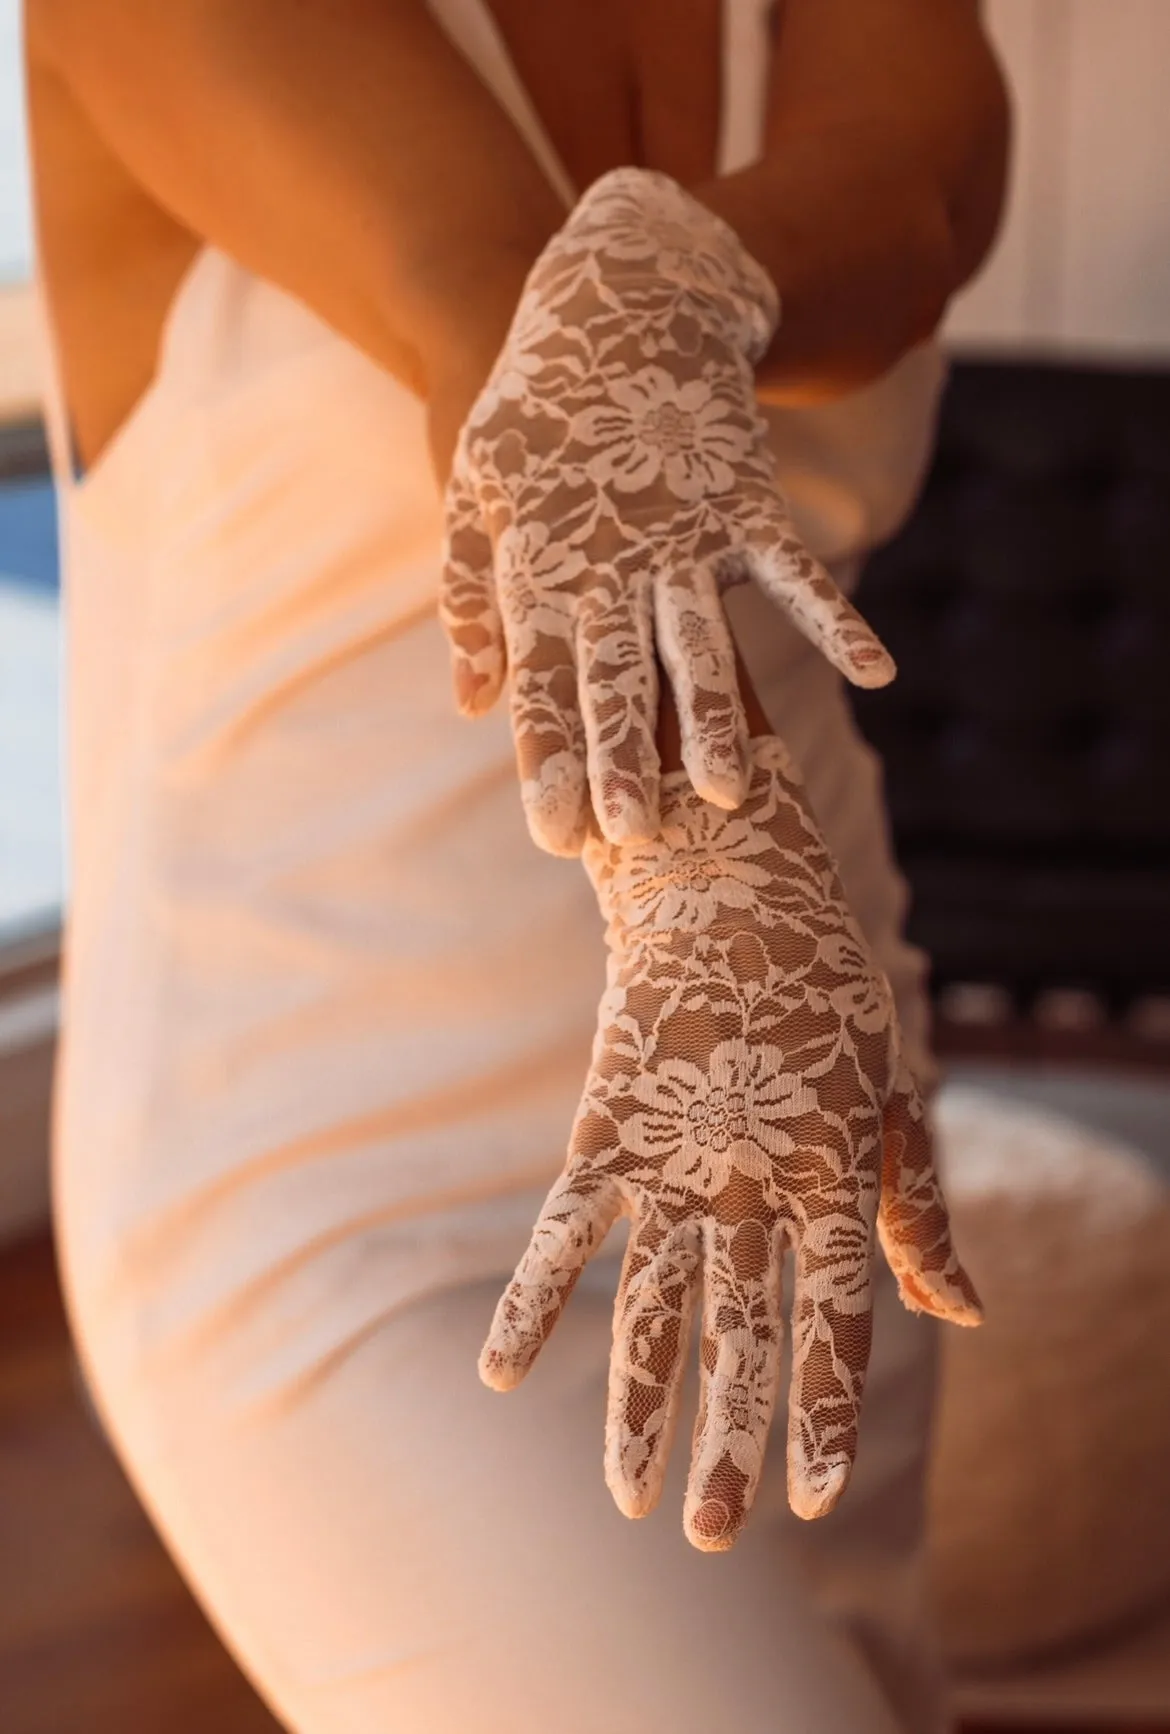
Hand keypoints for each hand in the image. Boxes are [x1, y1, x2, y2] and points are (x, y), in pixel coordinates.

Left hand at [440, 167, 895, 856]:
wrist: (621, 294)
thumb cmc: (534, 406)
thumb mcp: (474, 490)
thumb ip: (469, 597)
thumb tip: (471, 704)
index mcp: (544, 566)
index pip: (541, 681)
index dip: (549, 757)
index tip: (555, 833)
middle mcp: (616, 561)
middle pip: (619, 676)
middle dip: (625, 758)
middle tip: (634, 837)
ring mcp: (687, 532)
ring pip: (704, 641)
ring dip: (716, 716)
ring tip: (732, 791)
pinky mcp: (748, 502)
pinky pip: (796, 571)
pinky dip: (835, 618)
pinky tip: (876, 672)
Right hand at [479, 736, 980, 1549]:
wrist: (729, 885)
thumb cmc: (824, 993)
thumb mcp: (892, 1091)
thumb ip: (918, 1207)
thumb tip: (967, 1314)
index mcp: (832, 1168)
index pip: (835, 1313)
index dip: (824, 1405)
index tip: (812, 1496)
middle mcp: (752, 1175)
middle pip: (741, 1329)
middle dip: (731, 1437)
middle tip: (713, 1533)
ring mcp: (673, 1153)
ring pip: (651, 1299)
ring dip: (639, 1401)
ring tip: (627, 1497)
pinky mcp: (607, 1124)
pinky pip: (563, 1225)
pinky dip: (531, 1295)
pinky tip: (498, 1373)